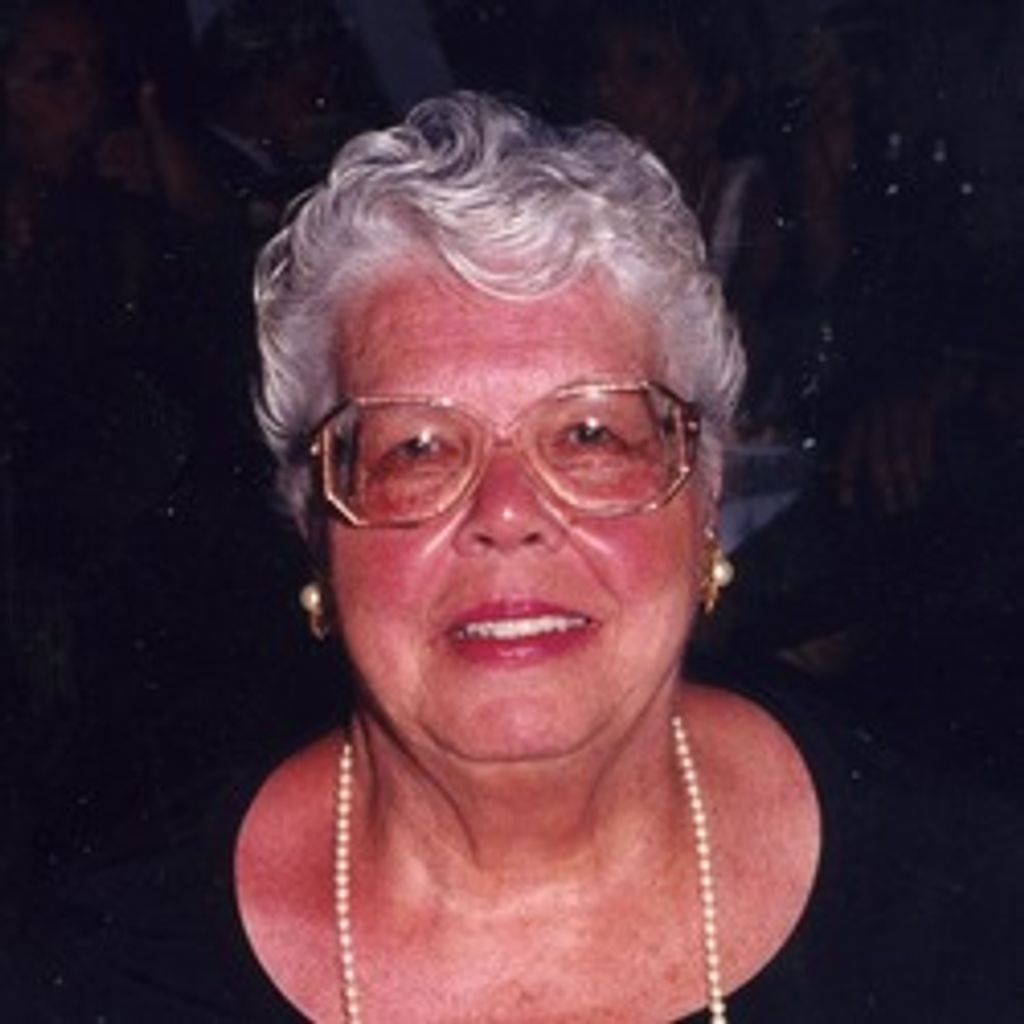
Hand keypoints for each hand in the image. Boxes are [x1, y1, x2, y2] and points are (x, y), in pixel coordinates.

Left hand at [835, 389, 936, 513]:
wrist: (920, 368)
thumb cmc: (889, 403)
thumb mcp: (865, 419)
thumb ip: (847, 445)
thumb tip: (824, 469)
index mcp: (857, 418)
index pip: (848, 452)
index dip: (846, 478)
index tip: (846, 503)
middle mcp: (874, 412)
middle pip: (877, 457)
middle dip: (883, 487)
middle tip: (891, 510)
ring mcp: (898, 407)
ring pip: (900, 451)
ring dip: (906, 480)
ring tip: (911, 500)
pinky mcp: (921, 402)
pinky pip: (921, 438)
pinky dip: (924, 460)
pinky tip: (926, 478)